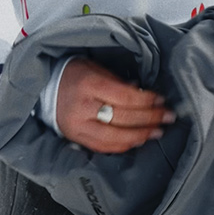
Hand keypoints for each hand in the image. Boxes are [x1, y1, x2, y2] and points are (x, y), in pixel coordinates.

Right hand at [57, 58, 174, 153]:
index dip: (146, 100)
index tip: (161, 100)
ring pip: (115, 138)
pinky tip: (138, 141)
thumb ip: (117, 82)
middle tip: (168, 117)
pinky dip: (124, 146)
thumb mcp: (94, 67)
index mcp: (88, 85)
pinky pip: (104, 147)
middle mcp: (82, 108)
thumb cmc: (73, 73)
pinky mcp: (77, 139)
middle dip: (149, 118)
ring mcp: (78, 127)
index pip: (124, 97)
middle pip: (123, 118)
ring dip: (140, 136)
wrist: (44, 88)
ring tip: (158, 132)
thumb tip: (141, 93)